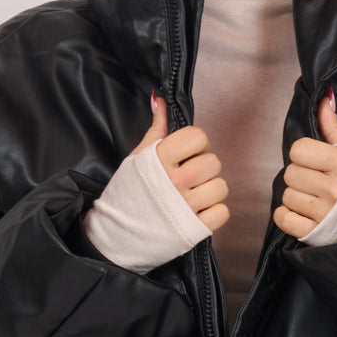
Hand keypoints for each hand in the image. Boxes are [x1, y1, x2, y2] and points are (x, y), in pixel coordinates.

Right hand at [133, 91, 230, 231]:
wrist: (114, 236)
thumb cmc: (126, 196)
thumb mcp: (137, 158)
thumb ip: (156, 129)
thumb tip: (160, 100)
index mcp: (159, 160)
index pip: (198, 137)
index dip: (195, 145)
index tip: (185, 155)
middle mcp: (174, 181)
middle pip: (213, 162)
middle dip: (203, 168)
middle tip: (187, 178)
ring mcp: (185, 206)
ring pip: (221, 186)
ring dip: (210, 191)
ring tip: (192, 196)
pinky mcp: (194, 229)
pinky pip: (222, 212)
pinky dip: (213, 213)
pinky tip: (197, 212)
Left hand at [273, 87, 336, 239]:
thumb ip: (333, 126)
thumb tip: (324, 98)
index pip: (298, 150)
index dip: (304, 154)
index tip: (316, 161)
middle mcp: (333, 188)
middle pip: (290, 172)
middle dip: (301, 176)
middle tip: (317, 181)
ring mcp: (324, 213)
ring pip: (286, 196)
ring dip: (296, 197)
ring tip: (315, 198)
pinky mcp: (314, 233)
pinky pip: (283, 218)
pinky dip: (288, 216)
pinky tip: (305, 213)